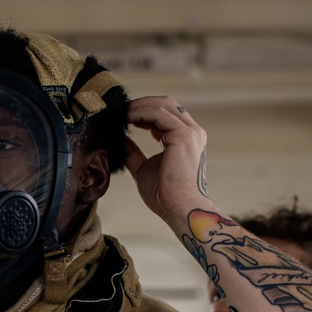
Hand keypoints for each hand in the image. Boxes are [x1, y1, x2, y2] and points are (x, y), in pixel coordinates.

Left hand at [125, 95, 210, 223]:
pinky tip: (128, 118)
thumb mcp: (143, 168)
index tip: (124, 116)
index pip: (165, 114)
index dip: (144, 111)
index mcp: (185, 139)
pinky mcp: (183, 135)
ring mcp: (190, 132)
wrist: (179, 208)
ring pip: (163, 104)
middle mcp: (191, 132)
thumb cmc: (165, 194)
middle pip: (166, 103)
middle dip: (142, 103)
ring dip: (139, 105)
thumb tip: (120, 138)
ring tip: (122, 113)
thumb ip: (133, 152)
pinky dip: (141, 112)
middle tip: (121, 110)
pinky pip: (159, 113)